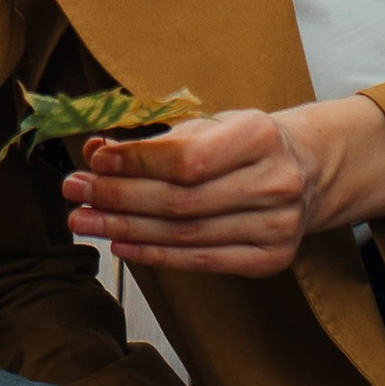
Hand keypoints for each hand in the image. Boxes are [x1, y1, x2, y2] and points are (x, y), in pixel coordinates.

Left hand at [64, 96, 384, 275]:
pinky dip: (155, 254)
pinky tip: (121, 245)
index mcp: (260, 136)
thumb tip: (97, 152)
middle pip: (181, 201)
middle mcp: (275, 183)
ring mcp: (277, 227)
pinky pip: (201, 261)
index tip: (93, 160)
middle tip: (75, 193)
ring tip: (85, 221)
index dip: (136, 163)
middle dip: (119, 197)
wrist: (308, 169)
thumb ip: (156, 140)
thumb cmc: (246, 143)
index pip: (187, 158)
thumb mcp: (210, 124)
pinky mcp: (270, 259)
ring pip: (186, 234)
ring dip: (126, 229)